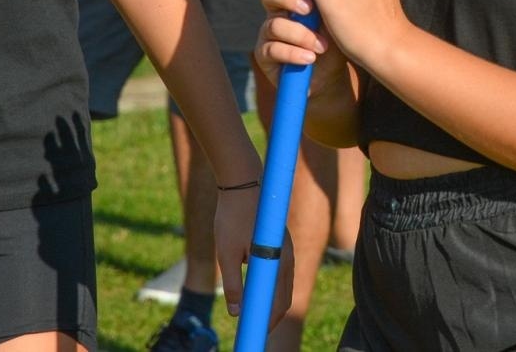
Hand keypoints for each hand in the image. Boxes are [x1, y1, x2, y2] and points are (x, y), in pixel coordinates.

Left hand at [213, 184, 292, 327]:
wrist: (242, 181)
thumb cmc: (233, 216)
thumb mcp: (227, 253)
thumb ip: (234, 284)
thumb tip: (236, 312)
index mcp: (279, 261)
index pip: (279, 303)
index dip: (267, 322)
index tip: (254, 333)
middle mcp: (288, 257)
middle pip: (285, 296)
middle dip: (271, 315)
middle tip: (253, 329)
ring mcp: (286, 249)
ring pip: (284, 285)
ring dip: (271, 302)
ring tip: (253, 314)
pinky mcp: (280, 243)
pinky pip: (280, 272)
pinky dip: (271, 287)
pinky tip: (255, 290)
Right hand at [254, 0, 348, 91]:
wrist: (333, 71)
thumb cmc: (336, 33)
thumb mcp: (336, 4)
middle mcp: (278, 8)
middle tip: (309, 8)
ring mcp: (269, 31)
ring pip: (273, 23)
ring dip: (298, 34)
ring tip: (319, 44)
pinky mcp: (267, 55)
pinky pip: (273, 49)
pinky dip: (294, 54)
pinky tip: (310, 58)